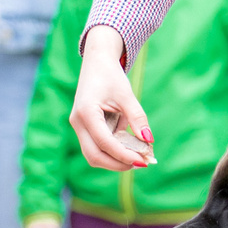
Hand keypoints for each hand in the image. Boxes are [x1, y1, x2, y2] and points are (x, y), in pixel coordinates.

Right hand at [70, 27, 153, 169]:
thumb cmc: (111, 77)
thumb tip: (149, 141)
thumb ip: (137, 118)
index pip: (104, 143)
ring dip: (115, 160)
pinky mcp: (84, 129)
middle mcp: (78, 122)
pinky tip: (129, 148)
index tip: (143, 160)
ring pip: (93, 155)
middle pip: (94, 156)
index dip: (123, 155)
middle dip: (118, 164)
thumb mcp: (127, 95)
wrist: (97, 63)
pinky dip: (112, 152)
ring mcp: (79, 127)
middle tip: (141, 163)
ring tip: (138, 156)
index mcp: (86, 112)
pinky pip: (96, 147)